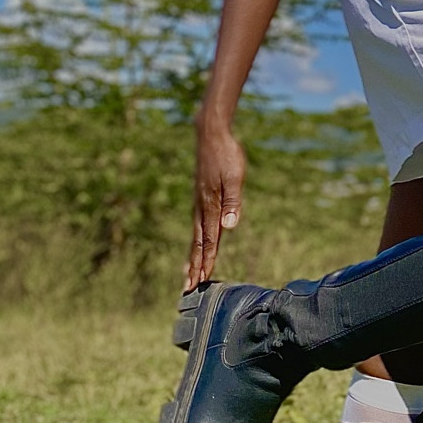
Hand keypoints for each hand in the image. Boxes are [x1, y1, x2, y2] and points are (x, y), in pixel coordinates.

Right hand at [185, 116, 245, 291]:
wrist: (211, 134)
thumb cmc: (226, 154)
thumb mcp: (235, 177)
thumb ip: (233, 202)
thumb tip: (230, 226)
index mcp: (211, 205)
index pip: (209, 240)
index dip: (206, 261)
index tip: (201, 280)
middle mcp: (202, 207)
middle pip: (198, 243)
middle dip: (195, 266)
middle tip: (188, 288)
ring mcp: (199, 202)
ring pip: (196, 235)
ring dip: (193, 256)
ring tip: (188, 273)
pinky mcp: (201, 196)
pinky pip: (198, 224)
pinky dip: (196, 239)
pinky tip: (197, 244)